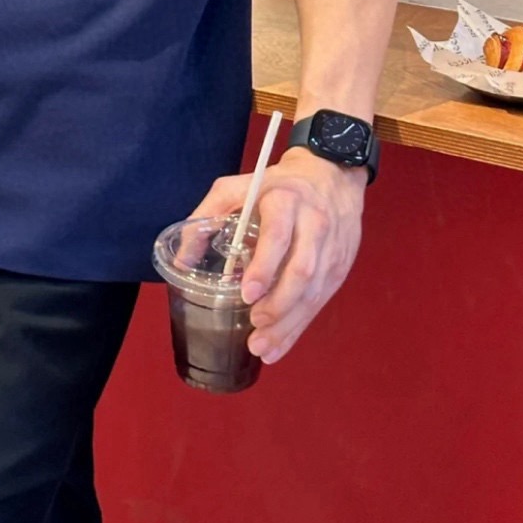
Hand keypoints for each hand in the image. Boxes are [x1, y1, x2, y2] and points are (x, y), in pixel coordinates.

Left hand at [195, 147, 365, 364]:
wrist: (332, 176)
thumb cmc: (276, 184)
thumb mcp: (239, 187)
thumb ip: (208, 215)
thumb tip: (182, 261)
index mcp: (285, 201)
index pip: (279, 236)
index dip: (264, 266)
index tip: (247, 293)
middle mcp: (314, 225)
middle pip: (302, 270)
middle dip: (278, 304)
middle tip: (254, 325)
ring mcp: (331, 248)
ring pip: (314, 291)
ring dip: (288, 323)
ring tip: (262, 346)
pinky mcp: (340, 266)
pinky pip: (321, 301)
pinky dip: (299, 326)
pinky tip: (279, 344)